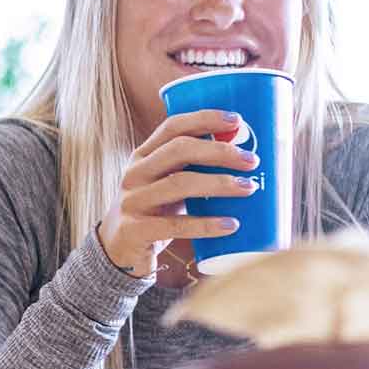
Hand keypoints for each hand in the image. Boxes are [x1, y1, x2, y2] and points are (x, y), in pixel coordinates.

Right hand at [95, 108, 258, 278]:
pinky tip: (231, 225)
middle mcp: (135, 173)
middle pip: (178, 150)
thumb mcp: (165, 183)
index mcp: (143, 156)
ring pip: (179, 184)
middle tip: (251, 161)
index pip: (172, 127)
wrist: (117, 249)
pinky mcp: (136, 230)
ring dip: (219, 183)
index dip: (205, 119)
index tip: (237, 121)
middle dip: (219, 151)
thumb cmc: (154, 211)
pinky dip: (207, 224)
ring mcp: (133, 201)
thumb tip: (242, 153)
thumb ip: (192, 168)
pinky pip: (176, 225)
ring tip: (249, 188)